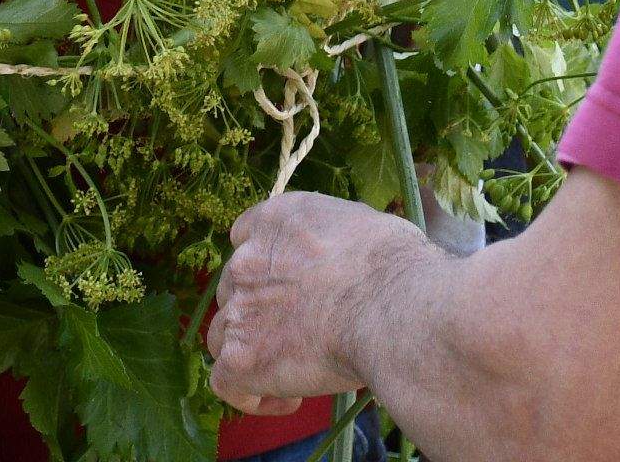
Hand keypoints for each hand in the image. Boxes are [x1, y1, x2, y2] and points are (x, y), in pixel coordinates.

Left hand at [208, 191, 432, 413]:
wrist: (392, 309)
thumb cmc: (395, 267)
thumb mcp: (364, 224)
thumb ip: (336, 239)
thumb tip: (349, 255)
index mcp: (277, 220)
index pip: (246, 235)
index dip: (266, 264)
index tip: (289, 284)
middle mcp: (248, 259)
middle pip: (235, 287)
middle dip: (260, 309)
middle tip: (299, 331)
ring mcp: (240, 309)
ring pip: (223, 333)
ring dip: (251, 350)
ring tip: (291, 369)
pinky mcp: (241, 359)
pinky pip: (226, 383)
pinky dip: (252, 395)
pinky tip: (289, 400)